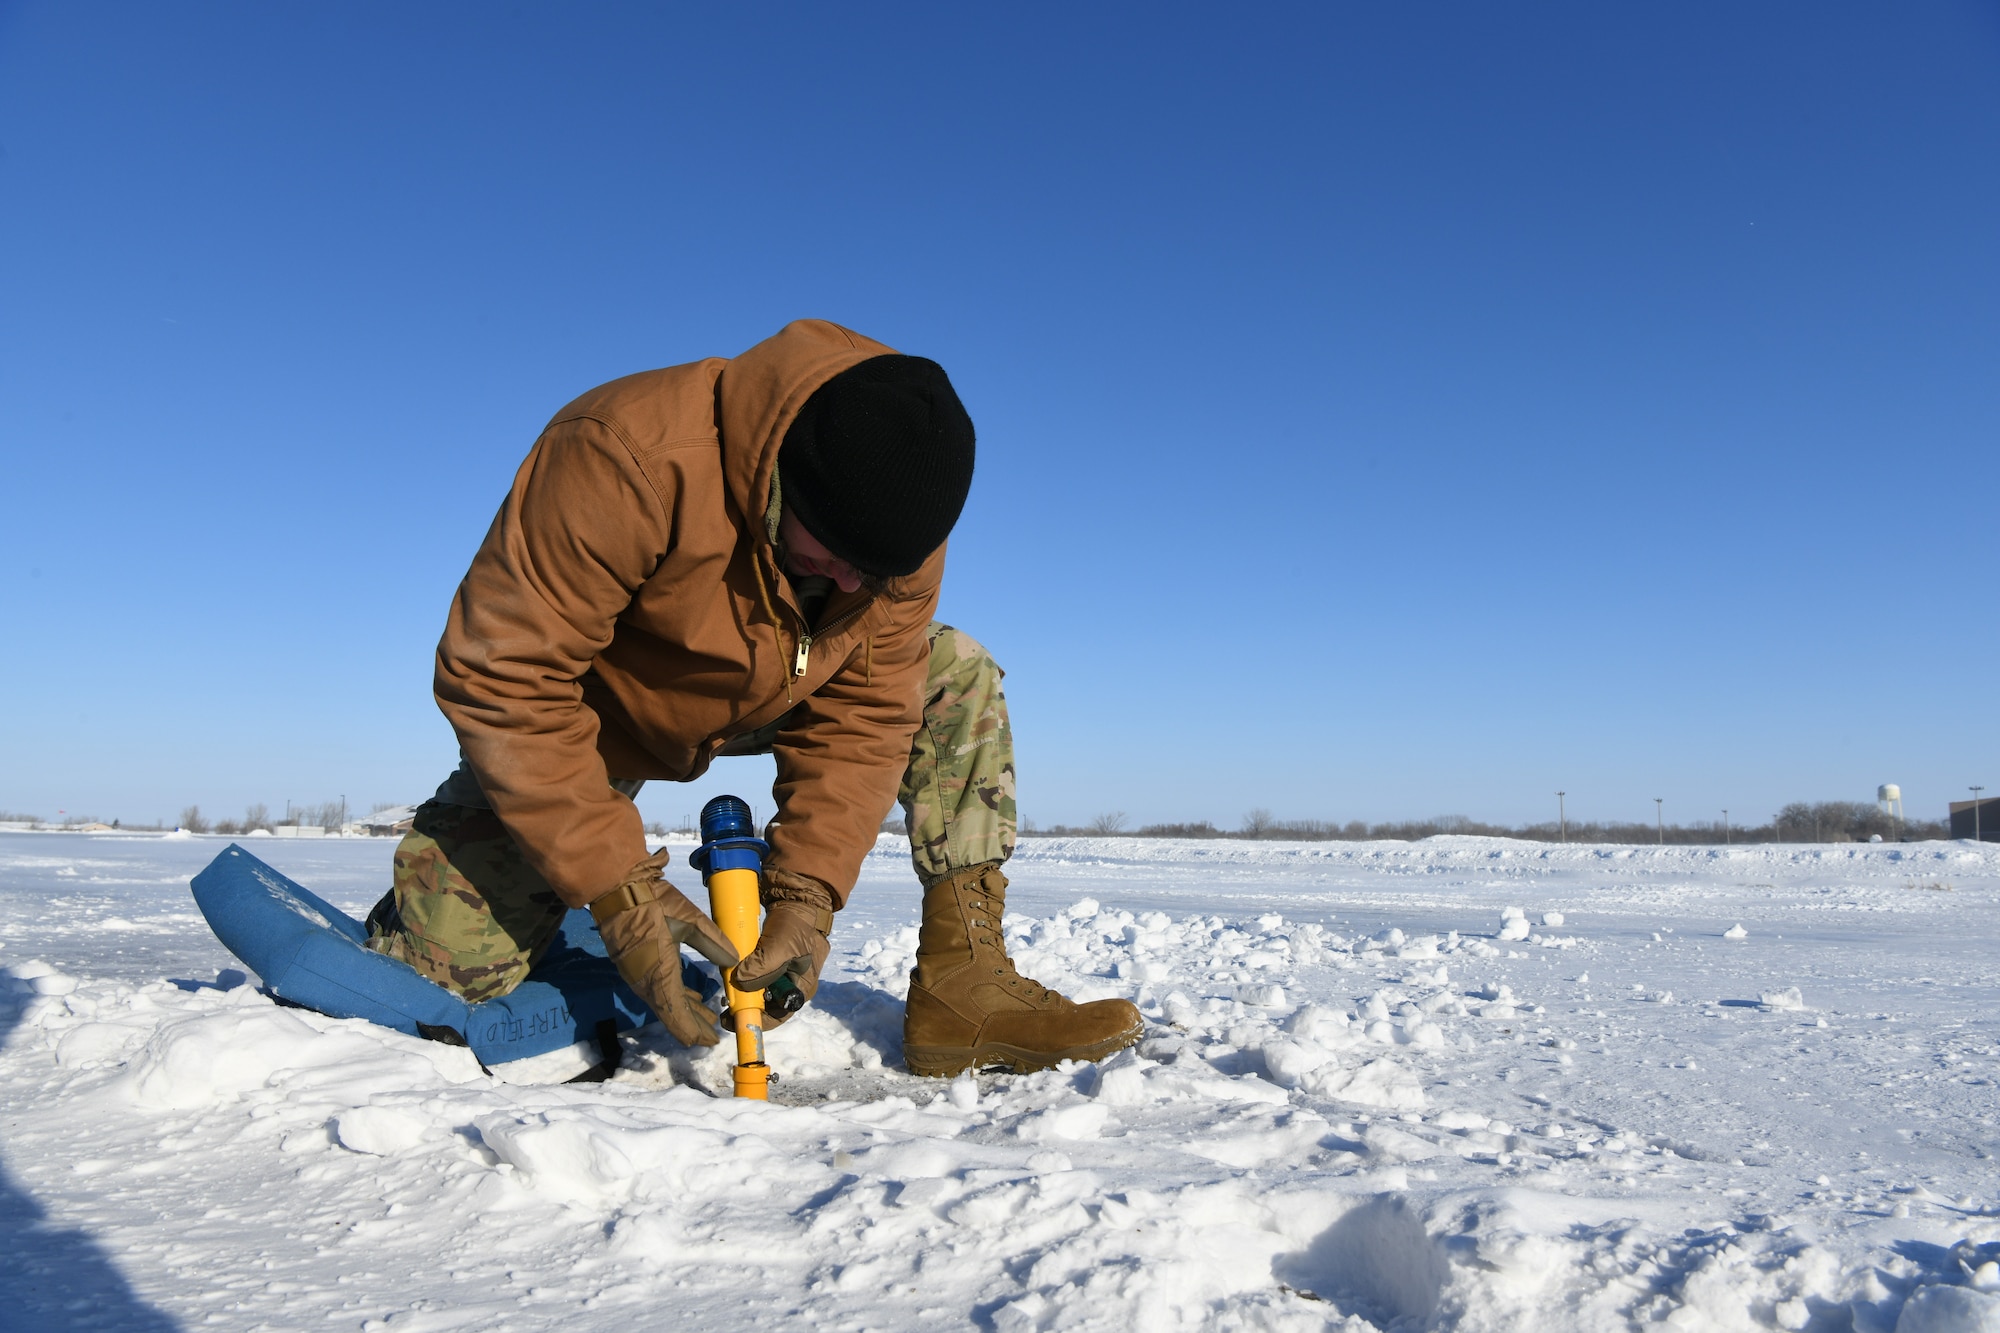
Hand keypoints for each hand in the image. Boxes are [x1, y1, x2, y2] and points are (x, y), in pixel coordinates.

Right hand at [591, 851, 738, 1047]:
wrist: (616, 890)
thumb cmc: (654, 904)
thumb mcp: (690, 920)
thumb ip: (714, 943)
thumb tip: (735, 961)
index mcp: (660, 975)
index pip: (676, 1016)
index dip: (694, 1032)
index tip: (710, 1042)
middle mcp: (646, 983)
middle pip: (671, 1013)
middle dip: (693, 1025)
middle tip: (713, 1035)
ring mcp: (637, 975)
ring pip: (664, 1002)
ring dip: (685, 1011)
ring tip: (708, 1017)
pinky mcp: (634, 966)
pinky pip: (656, 990)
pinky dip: (675, 997)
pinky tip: (689, 996)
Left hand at [733, 867, 834, 1027]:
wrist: (798, 898)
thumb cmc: (797, 925)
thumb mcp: (783, 946)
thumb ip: (763, 967)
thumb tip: (739, 982)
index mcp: (800, 989)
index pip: (777, 1015)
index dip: (755, 1021)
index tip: (732, 1020)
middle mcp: (789, 986)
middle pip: (764, 1004)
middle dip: (745, 1002)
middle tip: (726, 997)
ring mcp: (778, 973)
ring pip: (756, 990)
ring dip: (742, 988)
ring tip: (727, 981)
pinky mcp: (768, 961)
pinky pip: (752, 974)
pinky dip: (742, 973)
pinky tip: (733, 967)